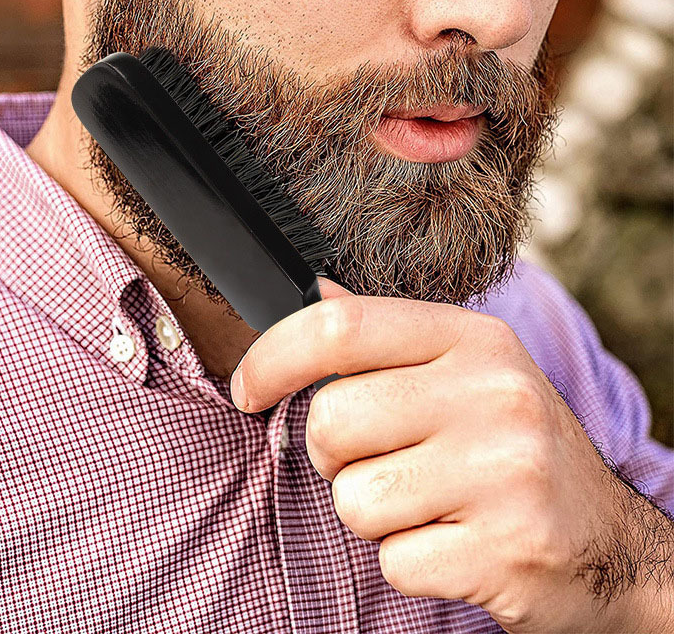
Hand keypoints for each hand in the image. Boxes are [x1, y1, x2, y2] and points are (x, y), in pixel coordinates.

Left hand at [230, 277, 673, 632]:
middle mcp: (493, 394)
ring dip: (374, 513)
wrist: (605, 539)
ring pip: (353, 500)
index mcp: (473, 339)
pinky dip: (409, 560)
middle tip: (385, 459)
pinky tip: (456, 541)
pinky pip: (393, 560)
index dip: (273, 357)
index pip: (340, 327)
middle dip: (336, 455)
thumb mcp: (465, 367)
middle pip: (330, 422)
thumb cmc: (513, 444)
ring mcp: (505, 472)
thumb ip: (385, 333)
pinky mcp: (507, 550)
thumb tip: (316, 293)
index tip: (249, 387)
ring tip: (429, 502)